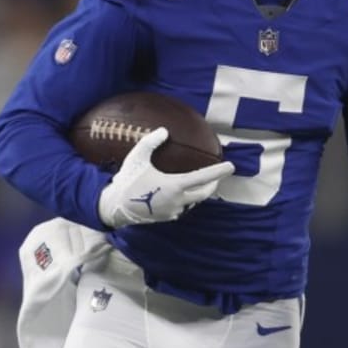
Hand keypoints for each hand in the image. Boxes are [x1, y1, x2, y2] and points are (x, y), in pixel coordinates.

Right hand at [97, 128, 233, 227]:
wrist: (115, 207)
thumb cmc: (127, 180)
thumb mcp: (137, 158)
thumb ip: (151, 142)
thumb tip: (164, 130)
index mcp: (175, 186)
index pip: (203, 177)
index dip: (219, 171)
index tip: (232, 166)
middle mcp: (178, 200)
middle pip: (204, 193)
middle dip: (213, 184)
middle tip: (217, 177)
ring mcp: (175, 211)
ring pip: (193, 201)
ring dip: (198, 193)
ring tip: (199, 184)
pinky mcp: (169, 217)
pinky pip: (182, 208)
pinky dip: (185, 200)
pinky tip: (181, 194)